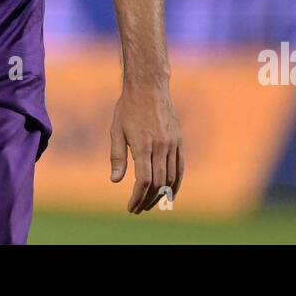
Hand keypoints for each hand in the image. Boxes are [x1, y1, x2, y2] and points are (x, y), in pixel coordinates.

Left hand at [109, 82, 183, 213]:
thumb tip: (115, 180)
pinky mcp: (179, 141)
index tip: (131, 207)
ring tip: (150, 204)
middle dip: (148, 200)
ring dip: (161, 195)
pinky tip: (169, 193)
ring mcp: (172, 144)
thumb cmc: (128, 107)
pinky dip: (176, 183)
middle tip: (138, 209)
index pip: (144, 180)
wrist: (149, 87)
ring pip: (171, 178)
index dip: (138, 197)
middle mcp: (161, 146)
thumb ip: (117, 156)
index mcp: (143, 144)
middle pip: (158, 183)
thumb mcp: (116, 130)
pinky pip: (180, 167)